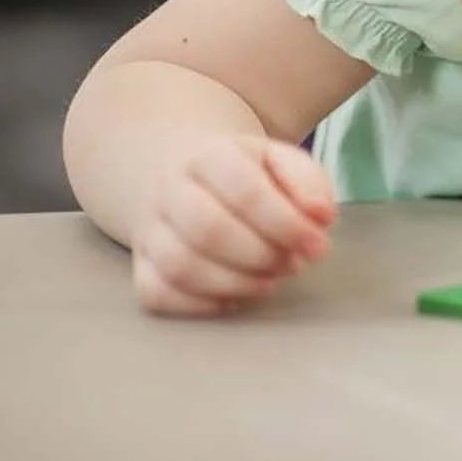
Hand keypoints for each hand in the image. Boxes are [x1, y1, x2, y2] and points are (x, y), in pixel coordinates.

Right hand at [132, 135, 335, 317]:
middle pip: (208, 229)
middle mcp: (170, 190)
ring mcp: (149, 230)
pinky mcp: (140, 266)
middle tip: (293, 264)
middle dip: (261, 255)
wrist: (184, 172)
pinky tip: (234, 297)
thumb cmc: (246, 172)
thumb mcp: (281, 161)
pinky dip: (199, 305)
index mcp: (210, 155)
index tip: (319, 245)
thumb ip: (308, 183)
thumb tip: (322, 218)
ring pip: (180, 265)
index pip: (245, 190)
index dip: (286, 223)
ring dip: (235, 283)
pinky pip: (157, 294)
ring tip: (270, 280)